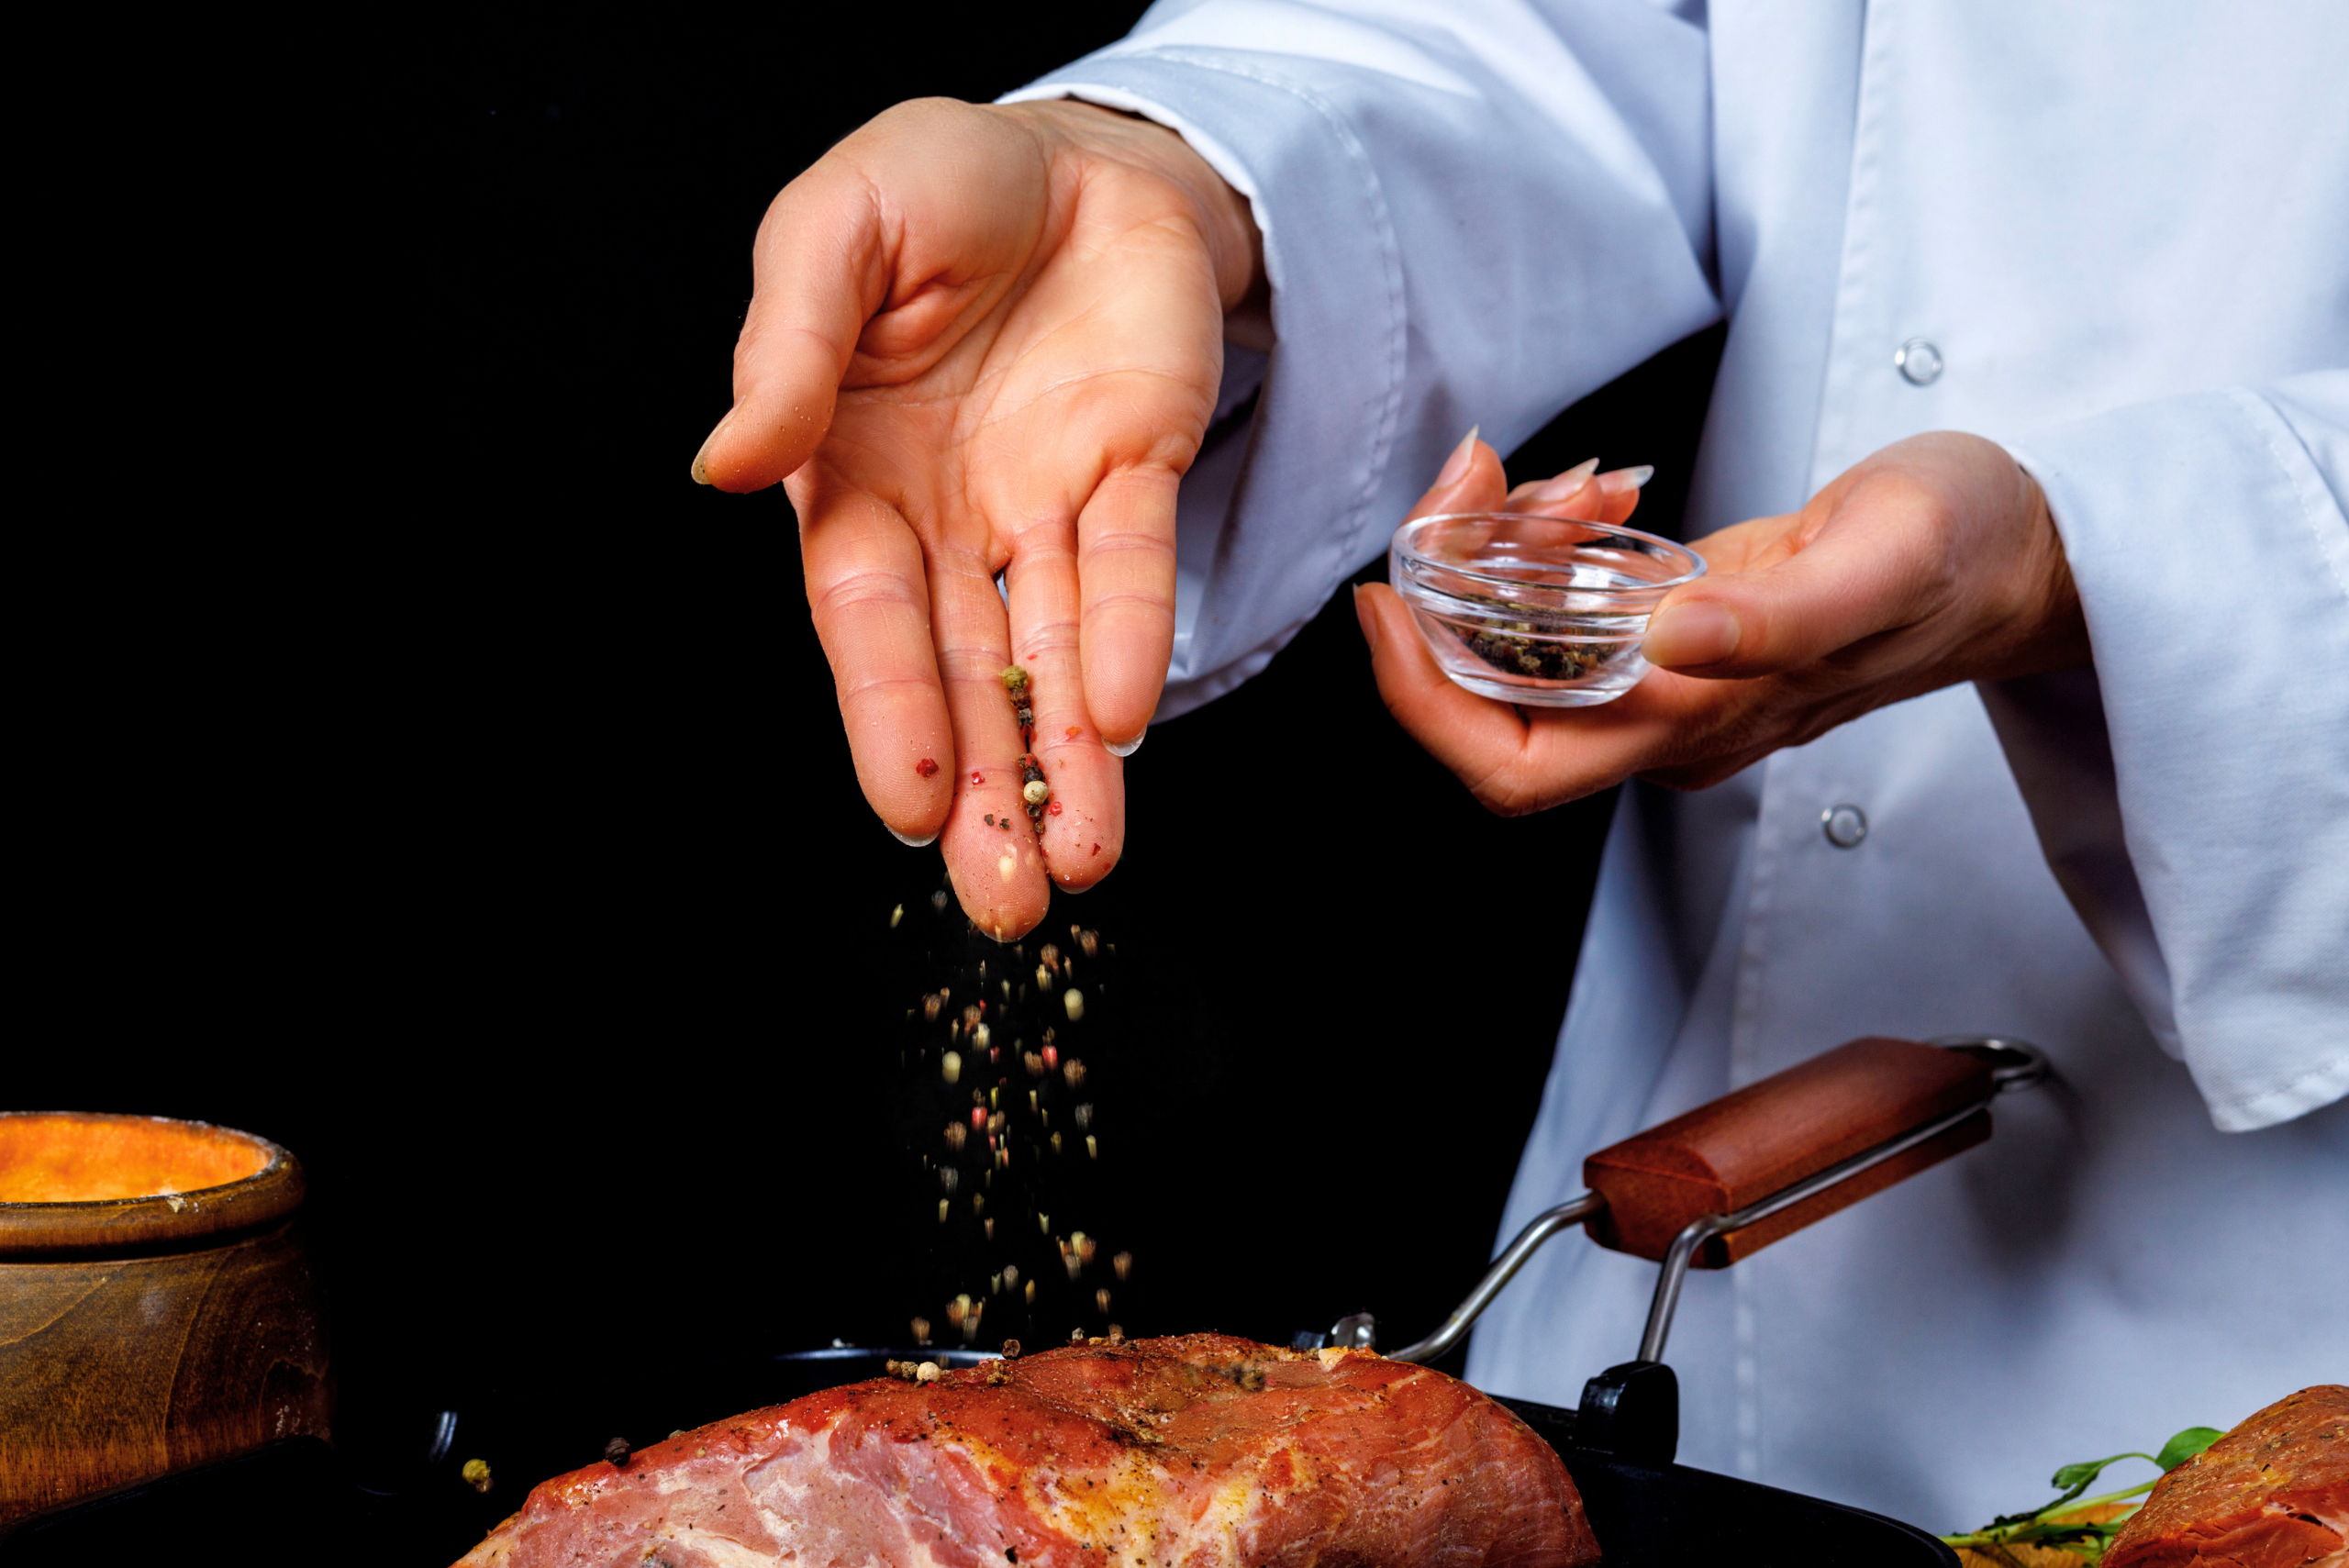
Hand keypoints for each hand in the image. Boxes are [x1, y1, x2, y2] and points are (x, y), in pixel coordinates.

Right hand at [696, 99, 1262, 937]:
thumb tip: (724, 464)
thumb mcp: (833, 231)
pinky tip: (1128, 723)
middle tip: (1005, 900)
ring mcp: (1047, 504)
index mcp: (852, 482)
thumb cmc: (929, 186)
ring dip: (1069, 762)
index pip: (868, 622)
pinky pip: (1135, 568)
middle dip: (984, 790)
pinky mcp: (1139, 472)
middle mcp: (949, 521)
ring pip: (1054, 654)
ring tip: (1081, 862)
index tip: (905, 809)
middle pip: (964, 676)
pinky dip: (1134, 640)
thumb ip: (786, 348)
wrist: (1075, 149)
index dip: (887, 715)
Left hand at [1353, 431, 2089, 812]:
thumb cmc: (1972, 558)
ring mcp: (1665, 673)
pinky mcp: (1673, 624)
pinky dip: (1546, 537)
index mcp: (1703, 722)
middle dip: (1450, 595)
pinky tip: (1591, 493)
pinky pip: (1563, 598)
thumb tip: (1665, 639)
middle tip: (1469, 488)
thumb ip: (1779, 616)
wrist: (2027, 552)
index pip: (1516, 765)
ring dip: (1501, 551)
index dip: (1426, 703)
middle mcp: (1666, 716)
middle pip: (1490, 699)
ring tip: (1565, 483)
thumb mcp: (1886, 562)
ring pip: (1519, 639)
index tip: (1390, 602)